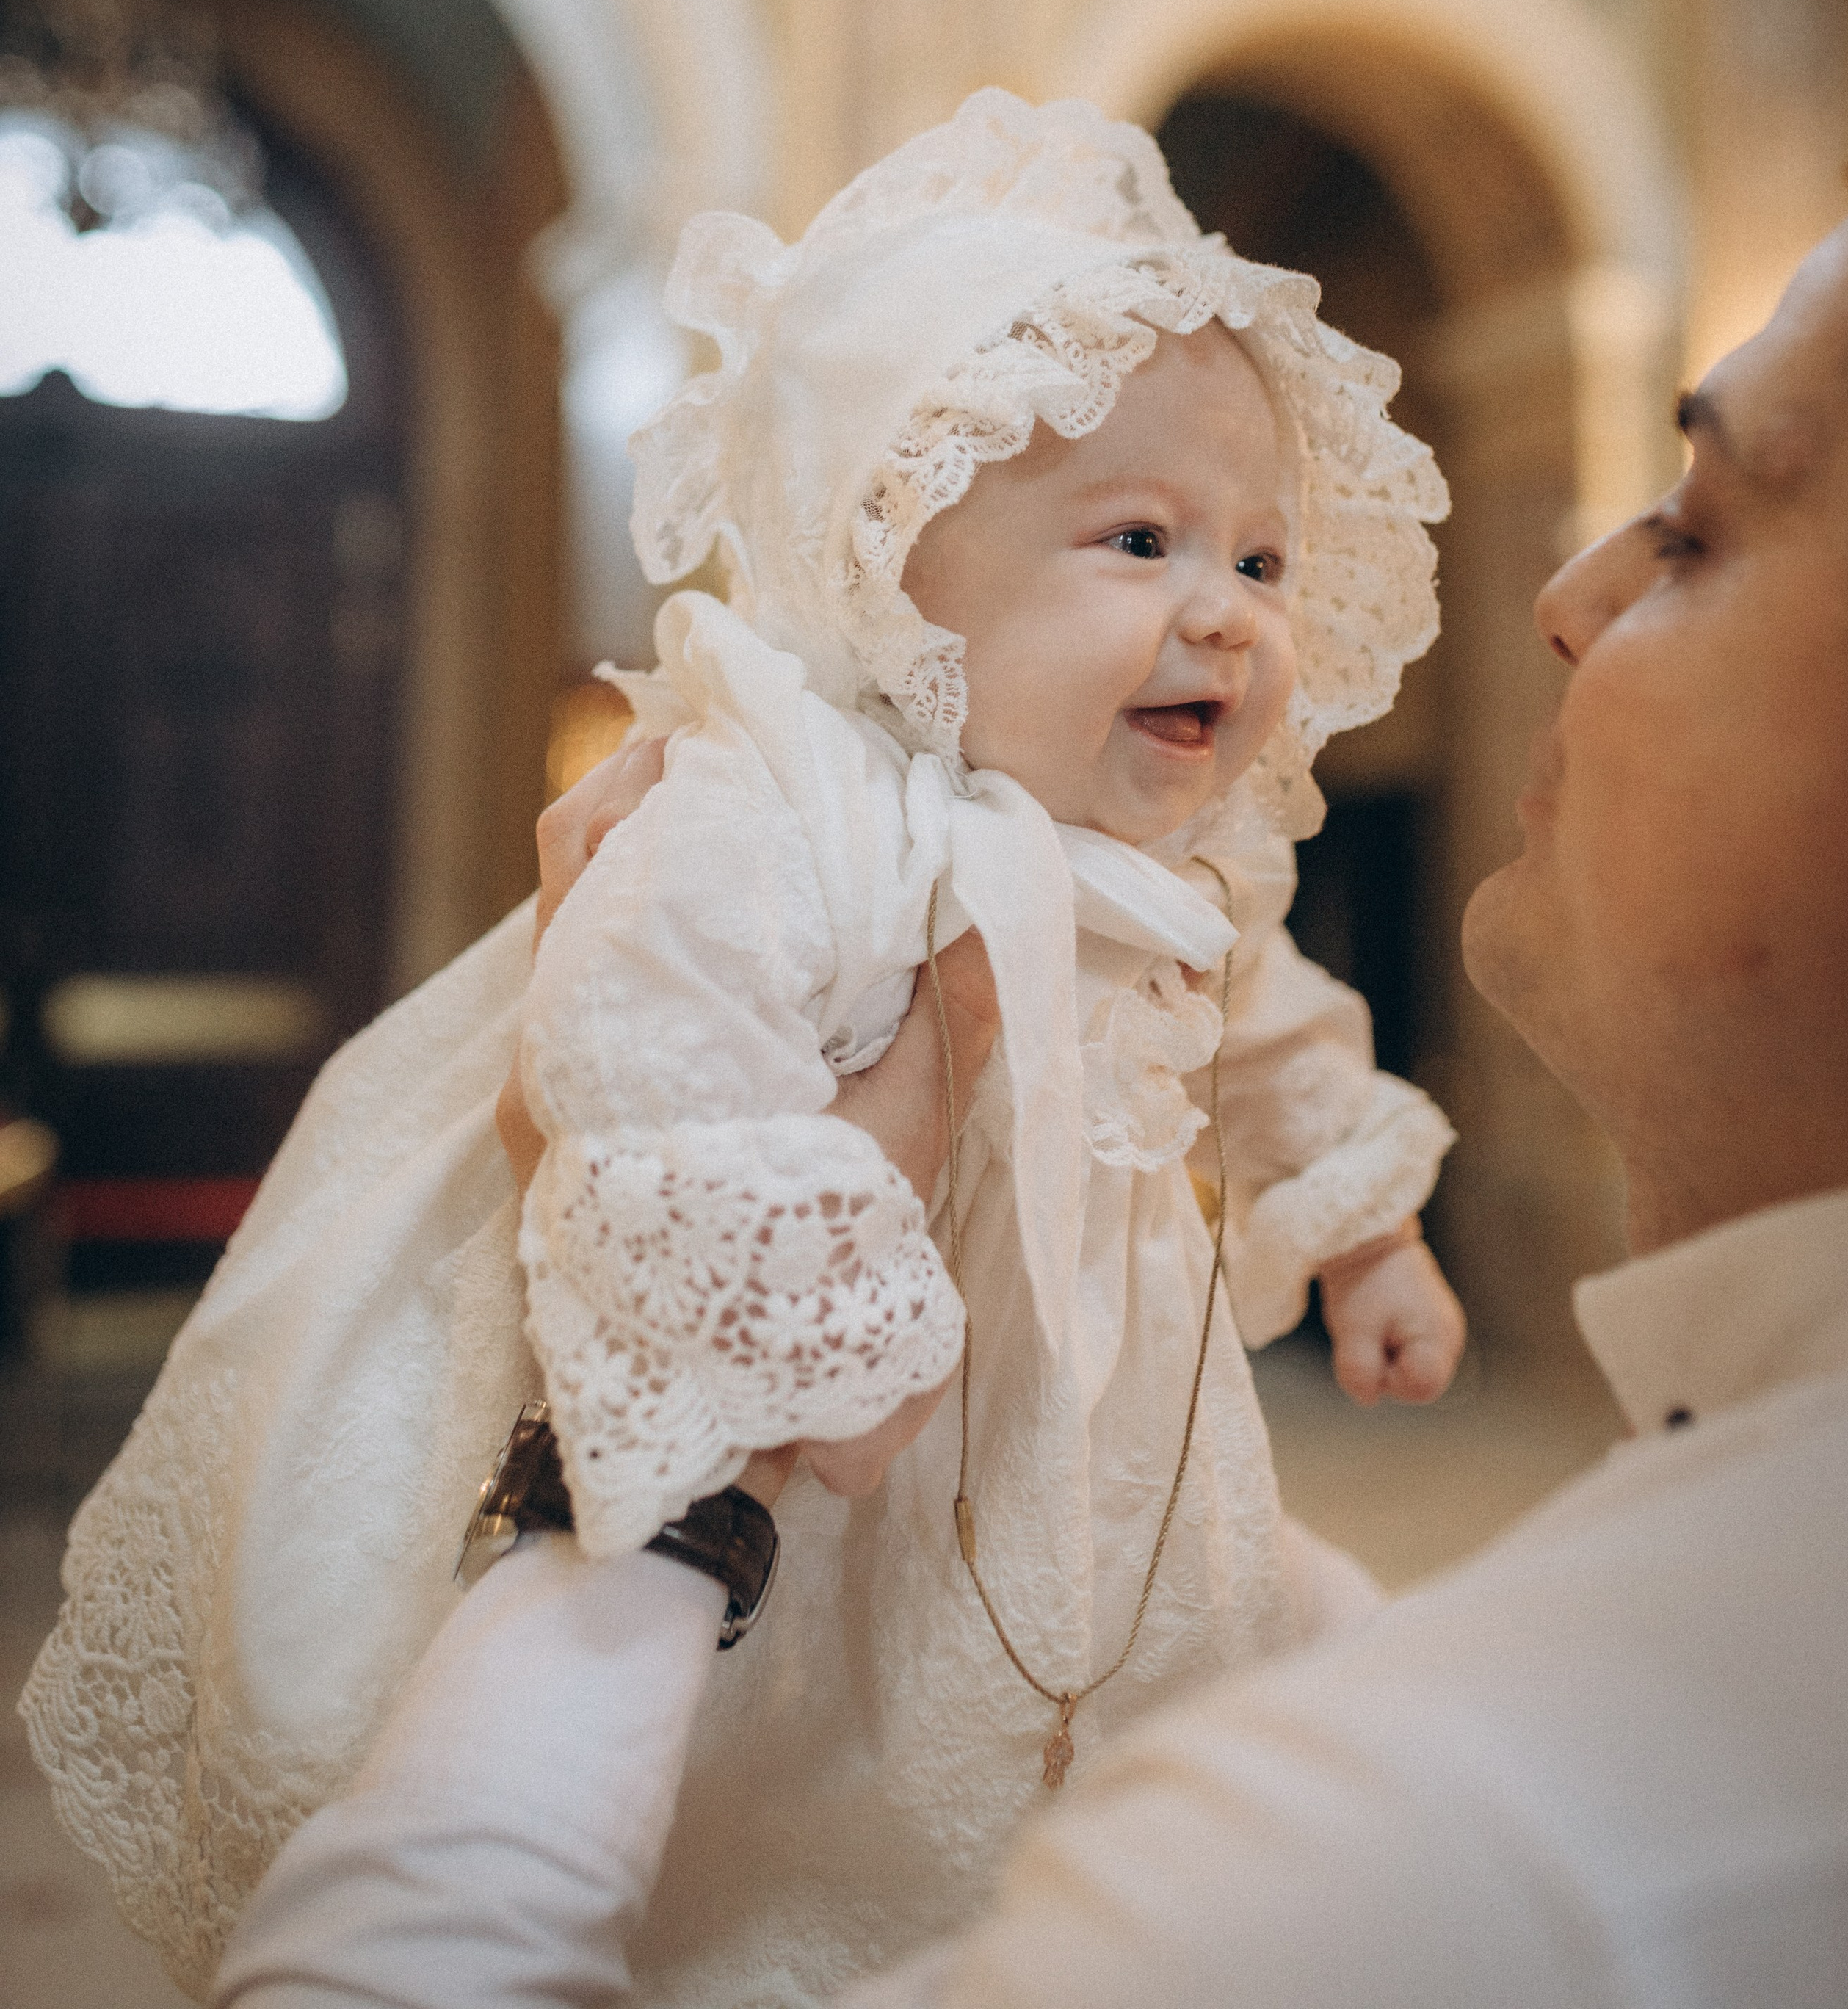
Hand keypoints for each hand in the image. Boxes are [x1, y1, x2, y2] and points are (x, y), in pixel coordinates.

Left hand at [498, 741, 1001, 1502]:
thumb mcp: (893, 1148)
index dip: (649, 763)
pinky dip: (661, 940)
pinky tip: (741, 930)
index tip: (724, 711)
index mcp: (608, 1038)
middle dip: (660, 793)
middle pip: (579, 865)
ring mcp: (548, 1088)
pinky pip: (599, 992)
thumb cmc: (787, 1296)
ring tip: (755, 818)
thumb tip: (990, 908)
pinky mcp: (565, 1123)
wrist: (694, 1446)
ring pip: (586, 926)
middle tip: (751, 742)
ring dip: (662, 865)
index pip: (588, 845)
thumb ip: (942, 1028)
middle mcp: (552, 1051)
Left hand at [1318, 1225, 1465, 1407]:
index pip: (1420, 1390)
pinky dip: (1392, 1342)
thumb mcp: (1353, 1330)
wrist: (1368, 1234)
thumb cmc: (1362, 1280)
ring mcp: (1446, 1327)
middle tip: (1370, 1333)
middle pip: (1419, 1383)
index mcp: (1439, 1338)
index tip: (1372, 1346)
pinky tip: (1381, 1319)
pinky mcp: (1434, 1320)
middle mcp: (1451, 1335)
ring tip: (1375, 1322)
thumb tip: (1369, 1398)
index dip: (1389, 1378)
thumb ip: (1360, 1372)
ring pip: (1414, 1368)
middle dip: (1388, 1368)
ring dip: (1388, 1355)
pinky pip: (1412, 1350)